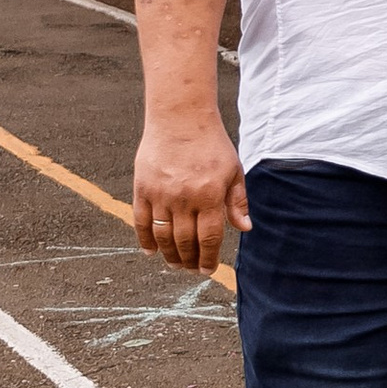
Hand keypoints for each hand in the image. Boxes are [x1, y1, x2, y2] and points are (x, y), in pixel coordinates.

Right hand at [134, 113, 248, 274]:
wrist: (180, 117)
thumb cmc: (211, 144)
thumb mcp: (233, 170)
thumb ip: (238, 201)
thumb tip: (245, 228)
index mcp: (210, 194)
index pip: (210, 237)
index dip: (208, 258)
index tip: (207, 270)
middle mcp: (184, 198)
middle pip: (185, 241)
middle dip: (188, 261)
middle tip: (190, 269)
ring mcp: (161, 194)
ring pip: (163, 235)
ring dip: (169, 255)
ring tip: (174, 263)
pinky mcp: (142, 188)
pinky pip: (141, 221)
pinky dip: (145, 239)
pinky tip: (151, 251)